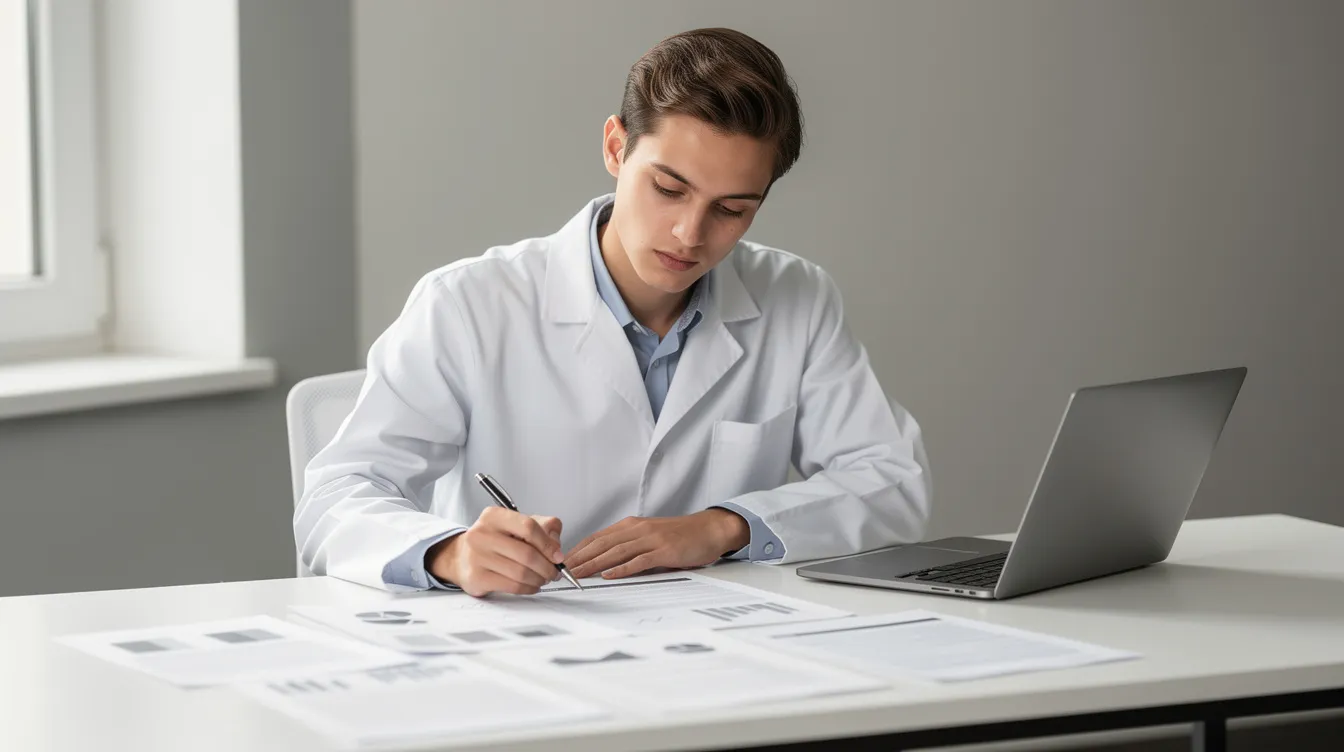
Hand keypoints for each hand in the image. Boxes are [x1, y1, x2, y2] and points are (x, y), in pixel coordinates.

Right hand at [426, 507, 563, 596]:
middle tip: (554, 572)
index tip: (558, 556)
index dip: (548, 544)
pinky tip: (532, 585)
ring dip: (539, 579)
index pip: (528, 527)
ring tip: (543, 579)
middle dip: (547, 567)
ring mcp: (477, 557)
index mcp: (494, 516)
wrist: (461, 556)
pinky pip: (512, 586)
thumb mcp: (516, 525)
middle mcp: (482, 534)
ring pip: (521, 573)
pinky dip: (528, 588)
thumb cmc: (494, 540)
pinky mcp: (476, 578)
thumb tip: (556, 546)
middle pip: (527, 553)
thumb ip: (543, 527)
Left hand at [564, 509, 749, 579]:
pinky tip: (609, 575)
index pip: (598, 537)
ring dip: (594, 564)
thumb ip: (631, 546)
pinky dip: (622, 568)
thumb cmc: (680, 535)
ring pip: (616, 551)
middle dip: (580, 558)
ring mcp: (651, 539)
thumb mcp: (650, 536)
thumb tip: (606, 562)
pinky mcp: (664, 551)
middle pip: (602, 544)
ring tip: (577, 574)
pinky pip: (639, 560)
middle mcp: (638, 529)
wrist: (709, 530)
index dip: (579, 549)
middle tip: (562, 571)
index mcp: (632, 525)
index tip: (563, 562)